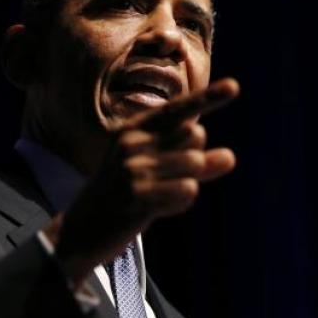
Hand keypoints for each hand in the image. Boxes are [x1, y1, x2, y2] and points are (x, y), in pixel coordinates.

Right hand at [44, 78, 239, 284]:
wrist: (82, 230)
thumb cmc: (124, 195)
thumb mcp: (156, 171)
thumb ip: (193, 162)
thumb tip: (230, 156)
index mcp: (133, 128)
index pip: (178, 109)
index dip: (208, 97)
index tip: (235, 87)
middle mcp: (132, 141)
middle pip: (195, 135)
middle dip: (194, 157)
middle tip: (162, 178)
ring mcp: (133, 167)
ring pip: (195, 162)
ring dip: (188, 182)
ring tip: (159, 194)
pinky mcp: (138, 194)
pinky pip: (188, 190)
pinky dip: (181, 201)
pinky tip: (156, 207)